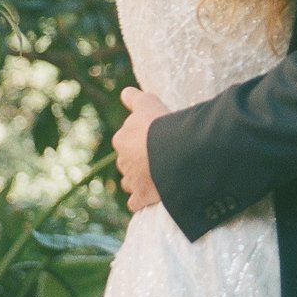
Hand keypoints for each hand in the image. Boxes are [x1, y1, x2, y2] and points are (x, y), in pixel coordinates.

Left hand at [114, 87, 166, 212]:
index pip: (125, 140)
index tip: (153, 139)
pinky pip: (136, 202)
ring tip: (156, 178)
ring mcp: (131, 181)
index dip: (139, 140)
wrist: (174, 153)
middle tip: (158, 157)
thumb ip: (135, 98)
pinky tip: (151, 197)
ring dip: (138, 181)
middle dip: (138, 161)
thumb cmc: (161, 125)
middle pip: (127, 162)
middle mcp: (122, 160)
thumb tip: (125, 94)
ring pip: (129, 182)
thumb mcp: (148, 103)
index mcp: (122, 139)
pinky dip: (141, 200)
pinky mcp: (140, 197)